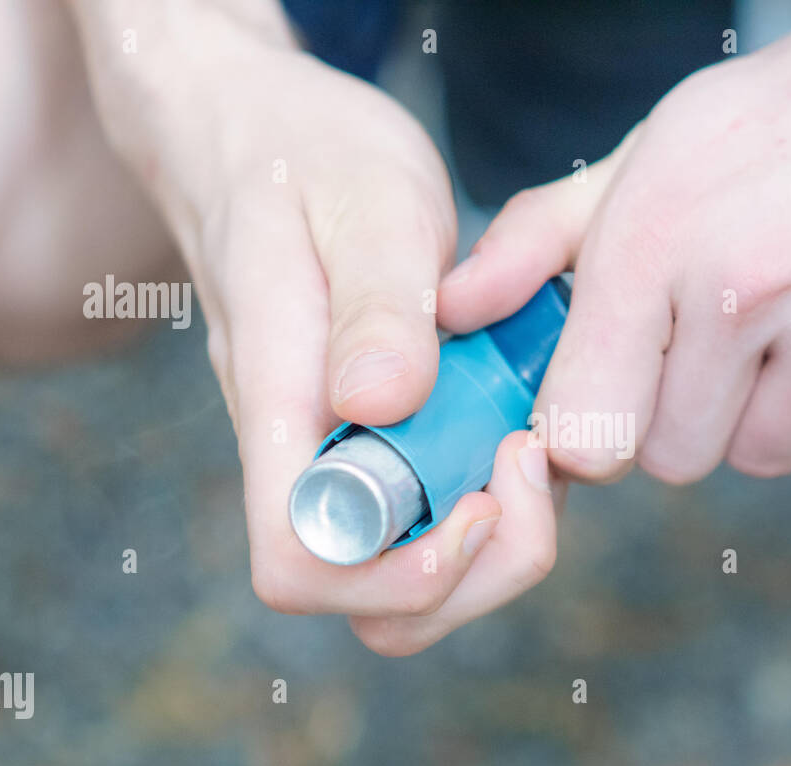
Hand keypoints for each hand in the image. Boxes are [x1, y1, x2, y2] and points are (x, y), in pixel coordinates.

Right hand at [70, 0, 560, 650]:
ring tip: (529, 442)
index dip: (401, 573)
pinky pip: (433, 518)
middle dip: (477, 573)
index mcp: (280, 407)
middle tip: (532, 463)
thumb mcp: (362, 203)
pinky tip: (516, 421)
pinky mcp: (379, 444)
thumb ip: (376, 303)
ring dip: (494, 541)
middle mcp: (303, 456)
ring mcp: (340, 457)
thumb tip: (380, 405)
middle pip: (370, 603)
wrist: (258, 137)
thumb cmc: (307, 156)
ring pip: (408, 577)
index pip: (303, 564)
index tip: (483, 496)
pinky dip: (493, 498)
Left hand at [439, 0, 790, 483]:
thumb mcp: (648, 153)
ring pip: (761, 457)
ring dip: (760, 412)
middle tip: (711, 339)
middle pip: (674, 459)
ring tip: (785, 322)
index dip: (590, 429)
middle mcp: (749, 291)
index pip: (586, 433)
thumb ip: (538, 239)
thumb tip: (453, 313)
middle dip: (680, 414)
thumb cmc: (783, 119)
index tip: (608, 400)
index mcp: (658, 240)